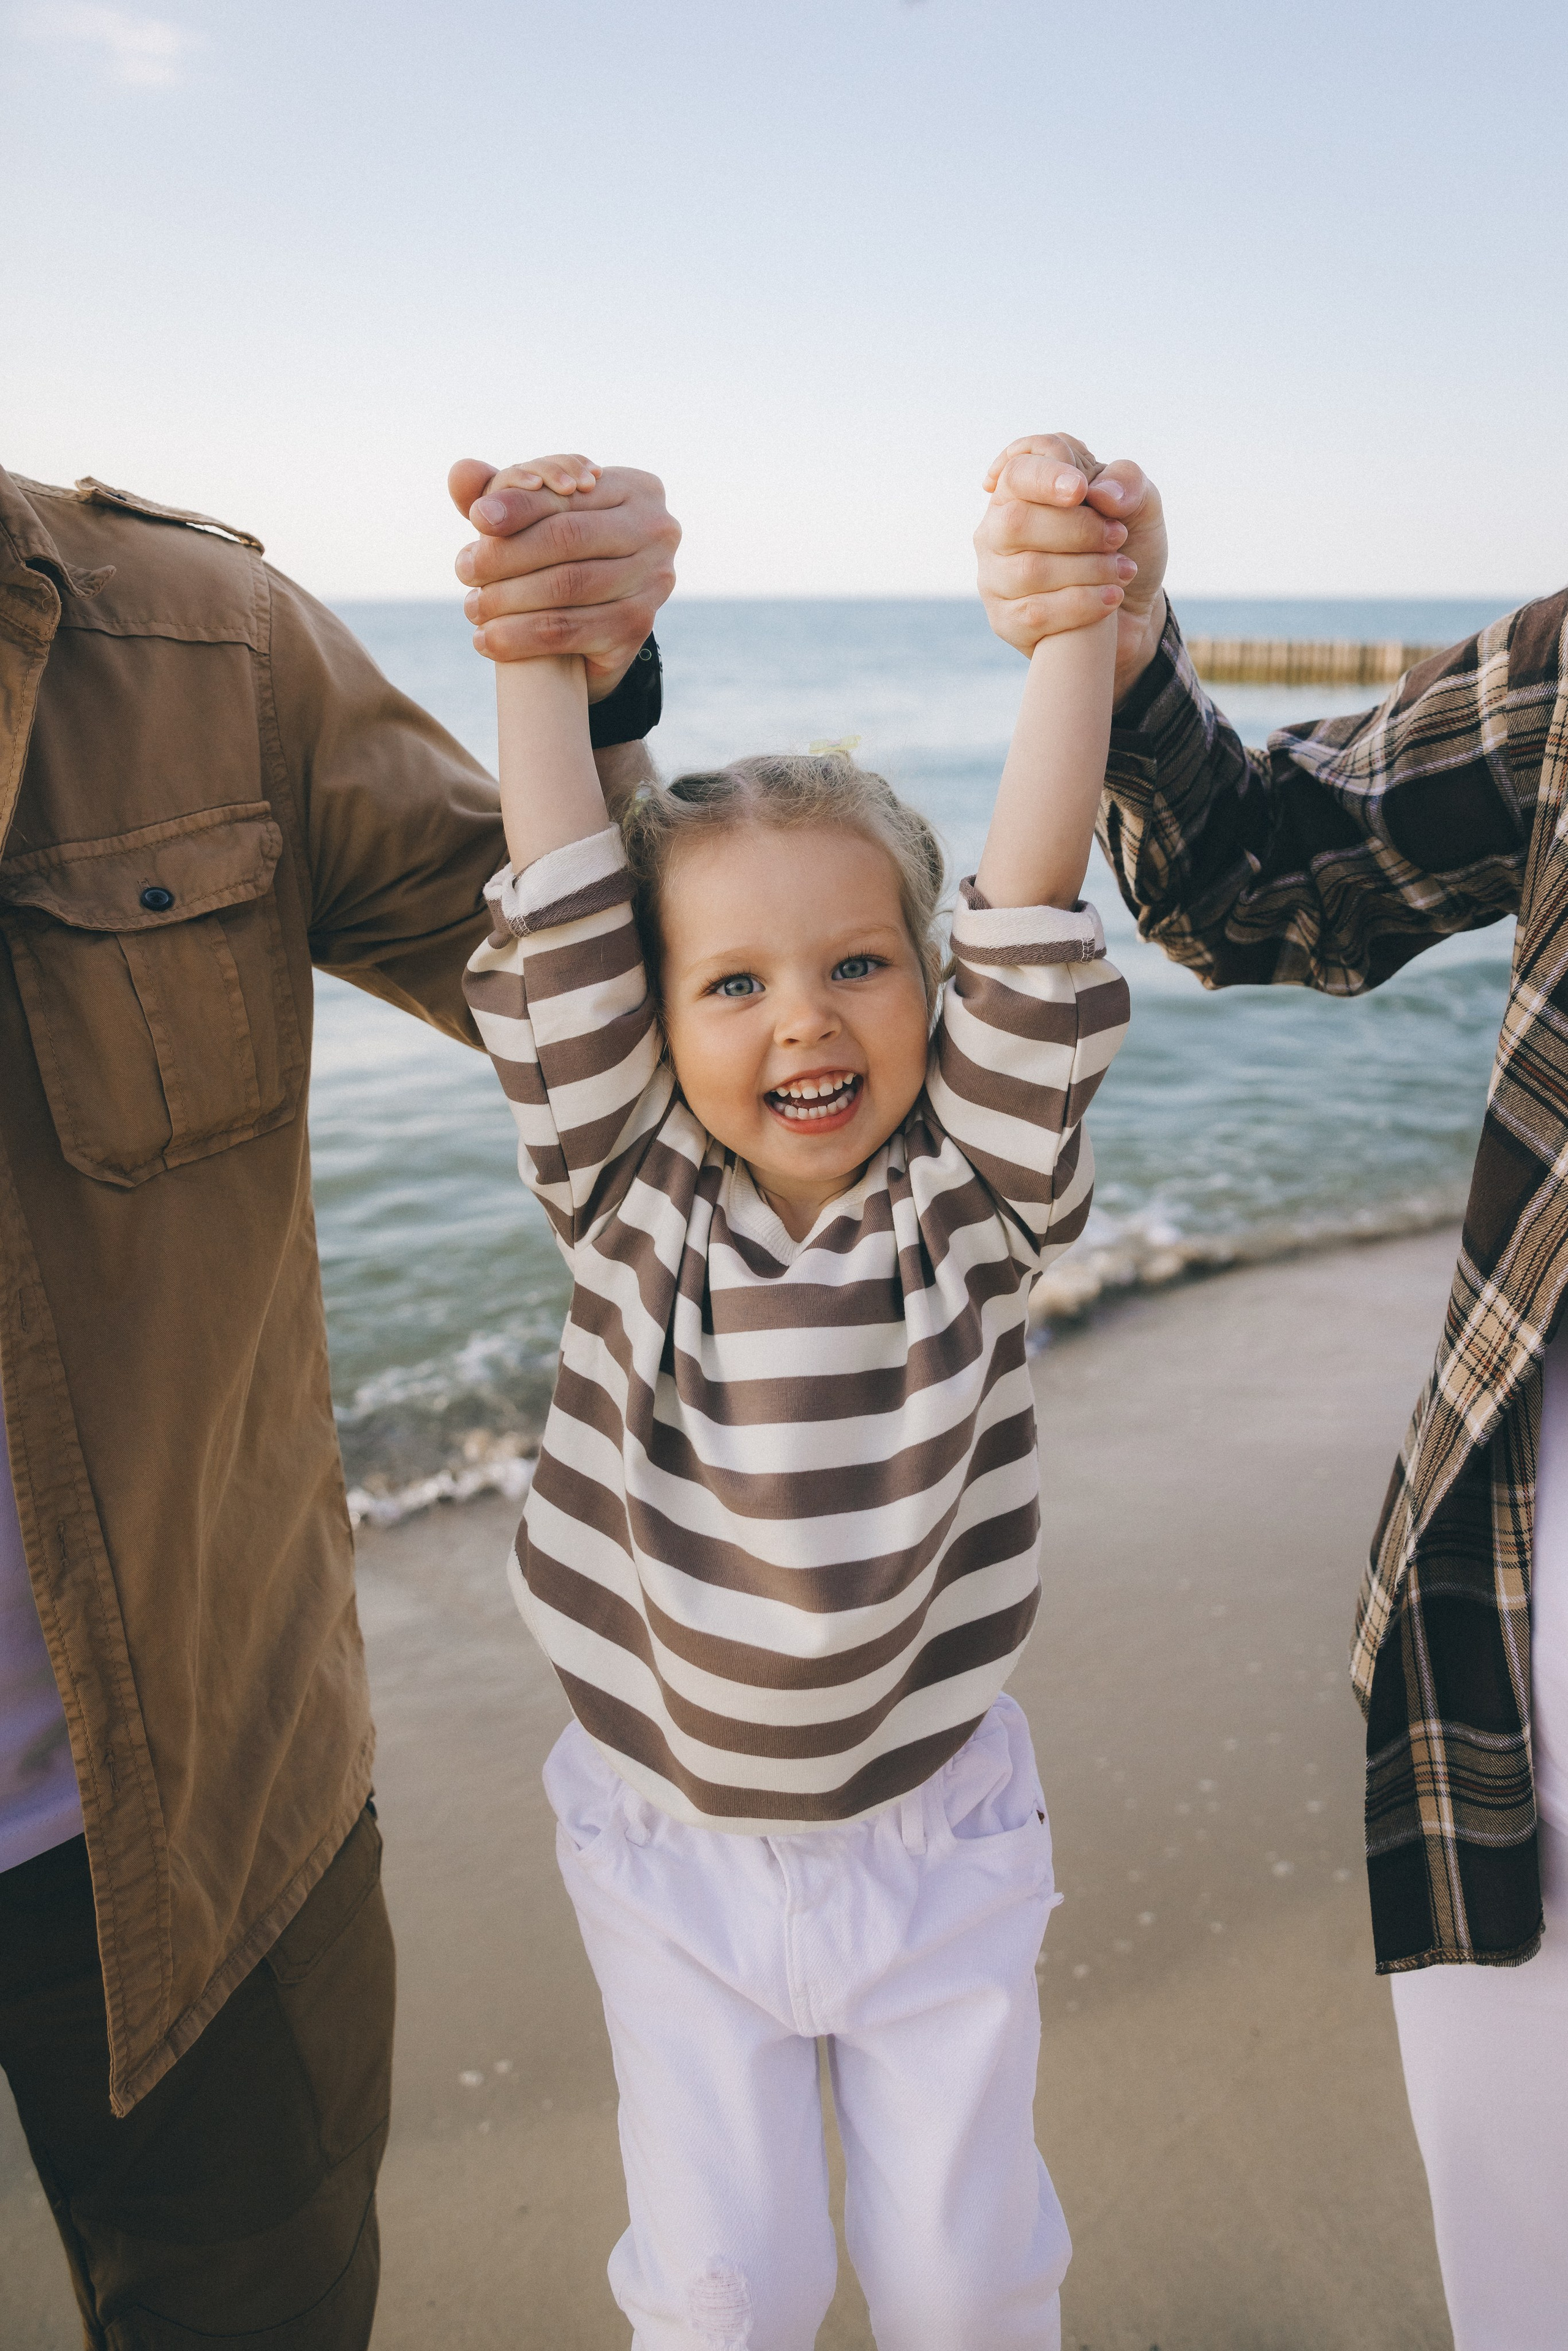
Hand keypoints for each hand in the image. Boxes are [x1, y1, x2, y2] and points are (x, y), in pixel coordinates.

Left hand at [448, 455, 679, 700]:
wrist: (598, 624)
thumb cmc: (563, 553)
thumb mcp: (535, 516)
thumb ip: (498, 492)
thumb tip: (461, 471)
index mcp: (635, 489)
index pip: (567, 495)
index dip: (519, 505)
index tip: (476, 518)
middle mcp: (656, 531)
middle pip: (568, 537)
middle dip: (507, 553)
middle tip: (464, 569)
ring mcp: (653, 581)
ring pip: (566, 585)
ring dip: (507, 598)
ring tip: (472, 607)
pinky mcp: (638, 628)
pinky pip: (568, 630)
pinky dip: (520, 636)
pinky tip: (488, 640)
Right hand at [975, 433, 1167, 705]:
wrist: (1133, 610)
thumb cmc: (1127, 547)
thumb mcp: (1141, 505)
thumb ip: (1127, 482)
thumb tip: (1100, 494)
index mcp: (1026, 488)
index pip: (1018, 470)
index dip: (1046, 476)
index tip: (1081, 490)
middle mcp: (999, 529)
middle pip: (1016, 521)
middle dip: (1076, 529)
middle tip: (1118, 536)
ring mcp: (995, 577)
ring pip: (1029, 569)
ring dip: (1088, 569)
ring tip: (1123, 570)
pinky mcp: (1005, 620)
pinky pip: (1036, 613)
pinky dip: (1083, 604)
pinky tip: (1111, 599)